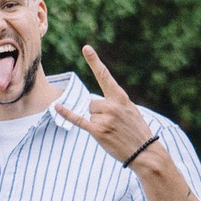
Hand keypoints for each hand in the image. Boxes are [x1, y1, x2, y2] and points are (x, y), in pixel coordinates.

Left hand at [53, 47, 155, 165]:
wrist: (144, 152)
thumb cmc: (137, 131)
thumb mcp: (130, 110)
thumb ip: (115, 102)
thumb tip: (93, 103)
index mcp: (121, 97)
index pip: (105, 76)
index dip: (94, 62)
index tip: (86, 48)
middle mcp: (112, 105)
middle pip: (92, 103)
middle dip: (99, 113)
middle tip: (114, 124)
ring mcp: (105, 118)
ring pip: (89, 113)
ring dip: (97, 123)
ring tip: (112, 131)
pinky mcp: (98, 131)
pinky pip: (78, 119)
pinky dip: (66, 114)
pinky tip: (57, 107)